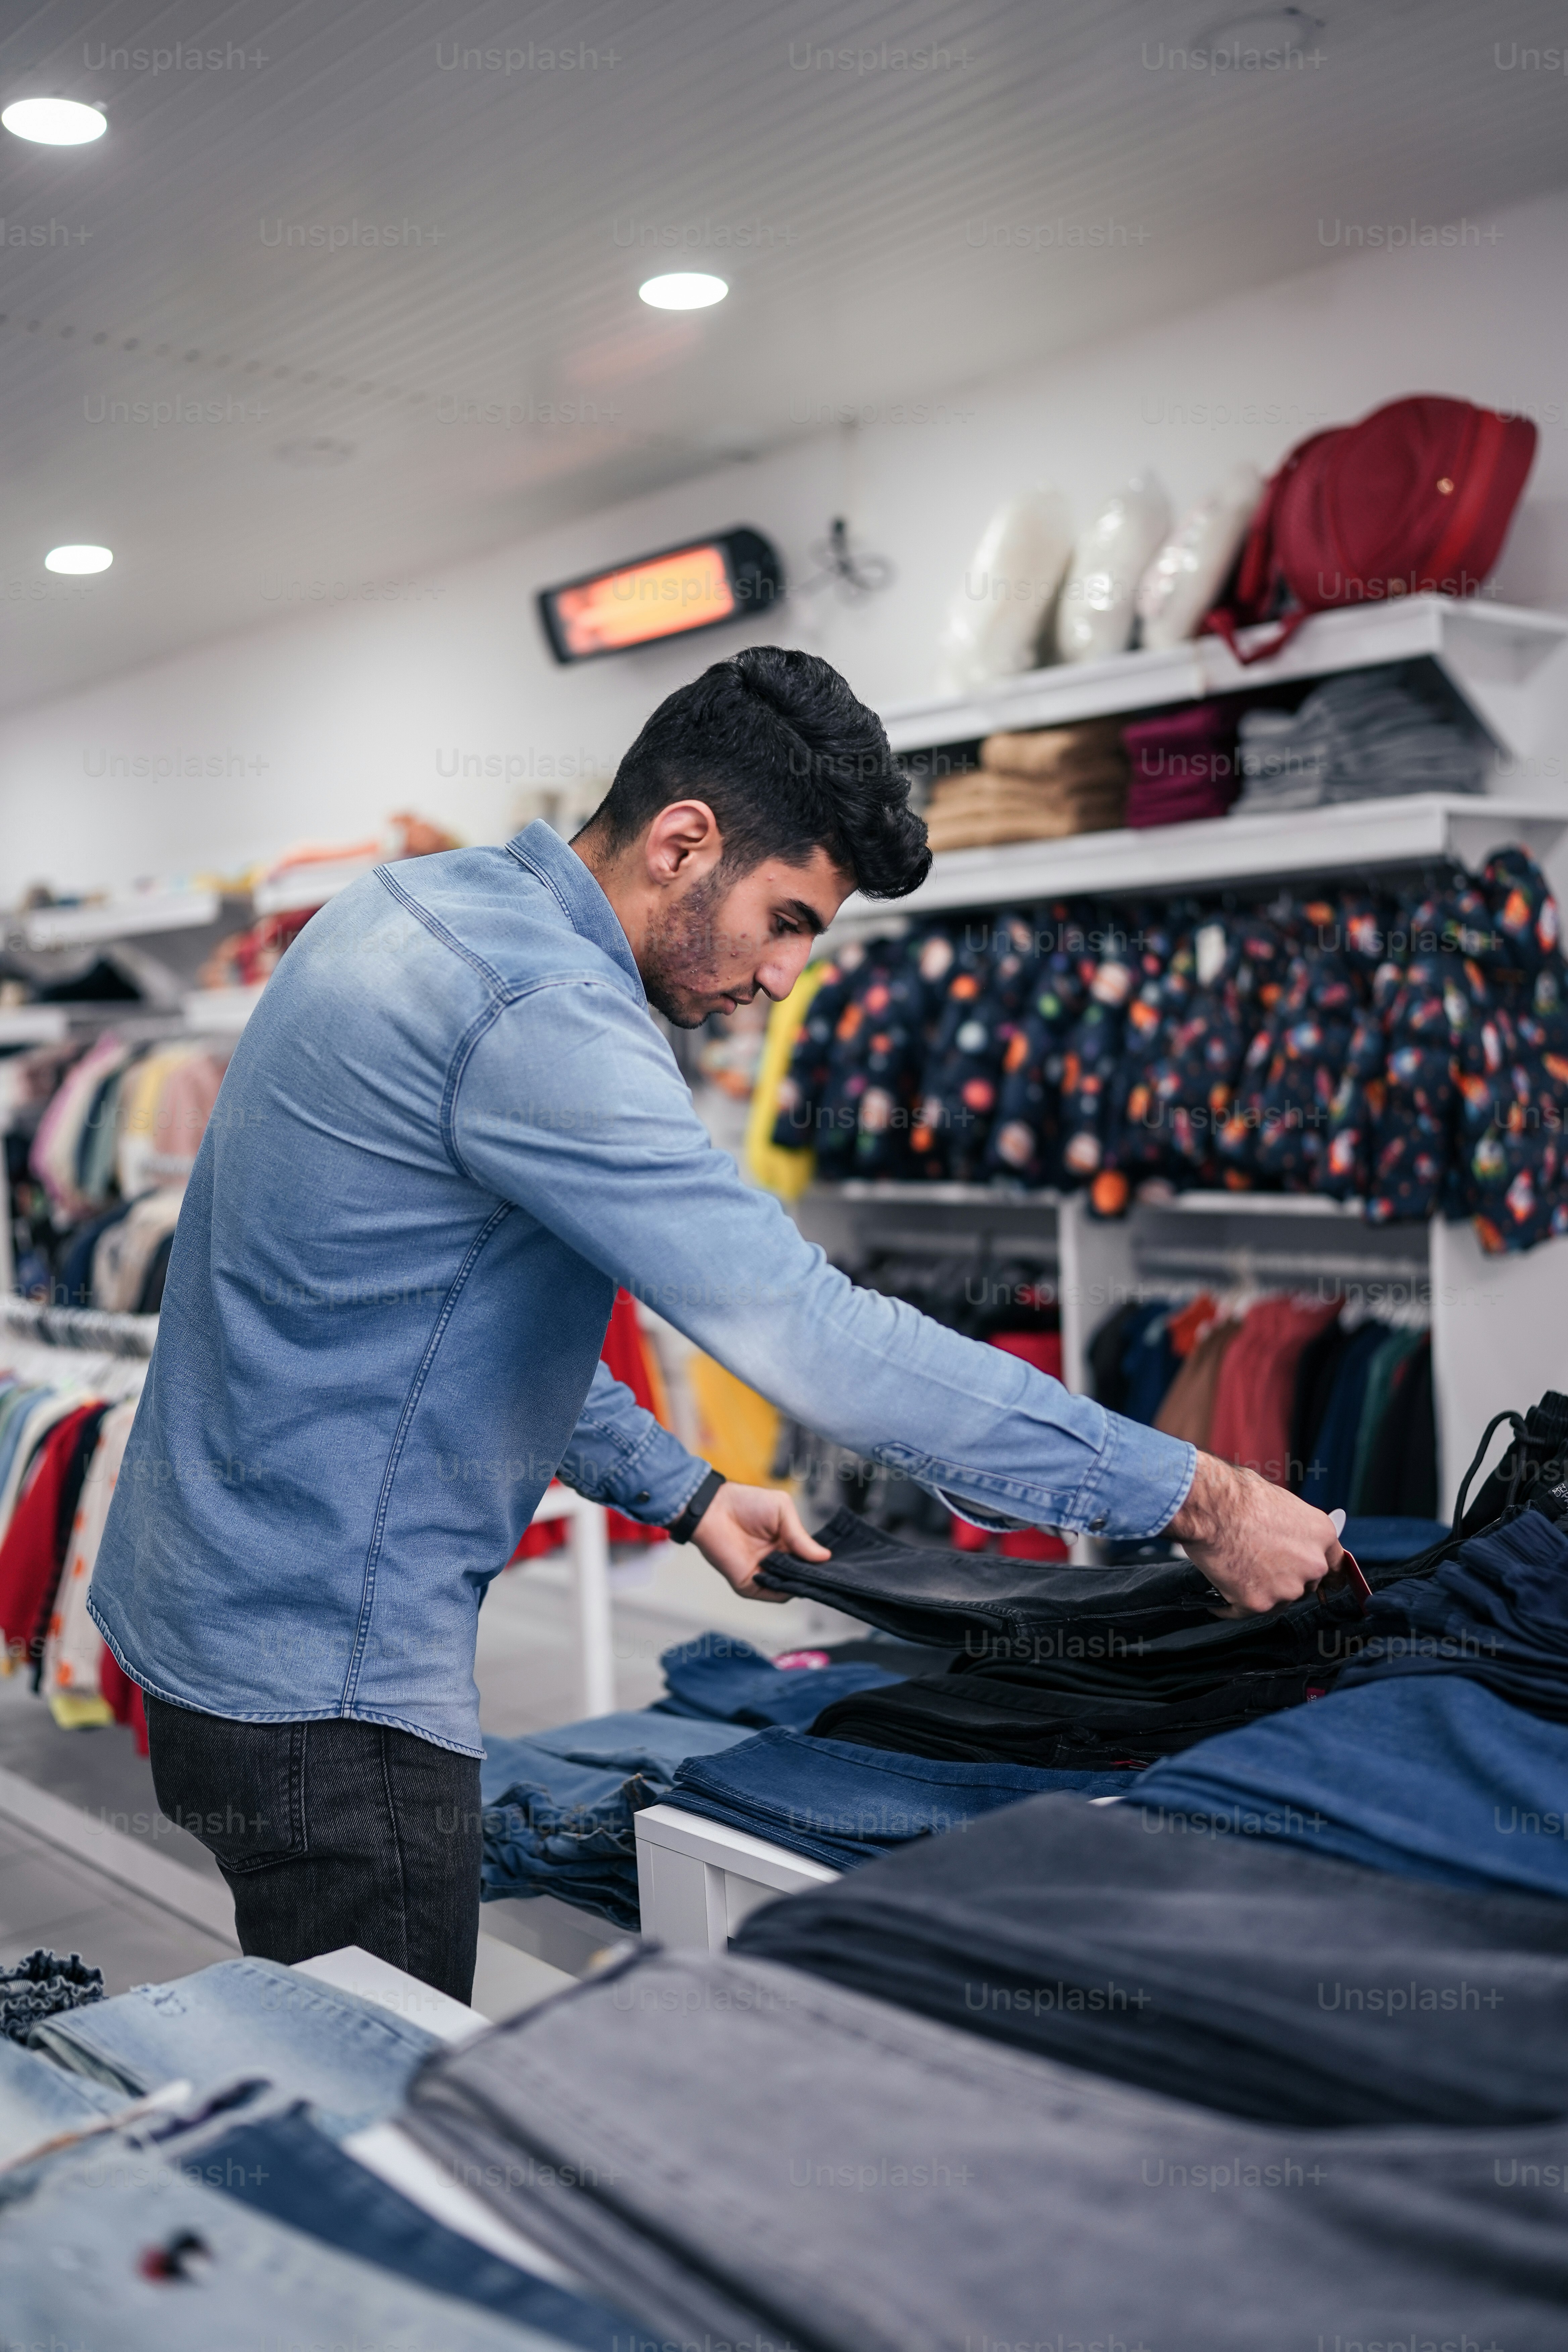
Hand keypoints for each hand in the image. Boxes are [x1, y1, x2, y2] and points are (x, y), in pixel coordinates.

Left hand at [688, 1483, 830, 1603]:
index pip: (810, 1559)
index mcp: (786, 1544)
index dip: (823, 1563)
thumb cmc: (745, 1503)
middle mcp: (777, 1561)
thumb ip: (801, 1536)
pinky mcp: (749, 1584)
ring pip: (791, 1587)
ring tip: (811, 1573)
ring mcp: (764, 1574)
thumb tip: (825, 1557)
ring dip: (801, 1582)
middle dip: (816, 1576)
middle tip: (832, 1574)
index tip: (839, 1564)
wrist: (713, 1509)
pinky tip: (791, 1579)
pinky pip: (773, 1594)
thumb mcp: (782, 1511)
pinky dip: (784, 1589)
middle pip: (803, 1576)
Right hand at [1168, 1452, 1343, 1615]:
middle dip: (1284, 1578)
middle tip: (1258, 1564)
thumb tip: (1285, 1537)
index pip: (1336, 1565)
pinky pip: (1244, 1609)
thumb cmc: (1238, 1496)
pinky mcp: (1259, 1603)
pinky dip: (1231, 1603)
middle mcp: (1312, 1565)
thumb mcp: (1281, 1502)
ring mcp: (1287, 1588)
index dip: (1326, 1575)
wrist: (1210, 1507)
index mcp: (1322, 1535)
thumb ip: (1294, 1529)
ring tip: (1234, 1569)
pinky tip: (1219, 1588)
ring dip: (1260, 1590)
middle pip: (1304, 1584)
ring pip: (1277, 1600)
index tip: (1324, 1585)